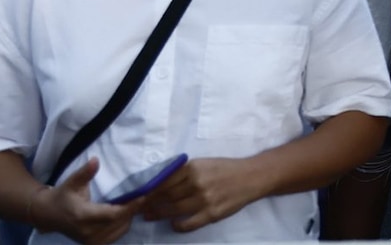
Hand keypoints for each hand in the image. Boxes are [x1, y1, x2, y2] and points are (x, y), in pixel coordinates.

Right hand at [31, 159, 138, 244]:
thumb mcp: (72, 182)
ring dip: (128, 218)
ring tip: (134, 204)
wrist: (48, 215)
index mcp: (83, 216)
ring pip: (119, 231)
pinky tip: (124, 214)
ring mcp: (90, 241)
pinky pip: (115, 236)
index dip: (129, 207)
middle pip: (119, 223)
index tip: (143, 197)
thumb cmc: (63, 196)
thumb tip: (95, 160)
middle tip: (143, 196)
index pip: (112, 215)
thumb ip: (85, 173)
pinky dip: (122, 226)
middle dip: (132, 210)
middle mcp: (87, 232)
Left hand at [140, 157, 267, 231]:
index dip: (148, 190)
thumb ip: (183, 173)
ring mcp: (204, 199)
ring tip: (149, 216)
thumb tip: (158, 184)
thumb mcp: (204, 164)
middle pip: (165, 196)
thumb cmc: (226, 169)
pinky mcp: (211, 213)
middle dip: (150, 204)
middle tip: (140, 209)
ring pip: (173, 210)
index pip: (163, 181)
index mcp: (193, 168)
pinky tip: (173, 224)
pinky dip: (177, 226)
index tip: (139, 196)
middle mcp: (197, 182)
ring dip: (158, 214)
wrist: (252, 177)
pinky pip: (188, 224)